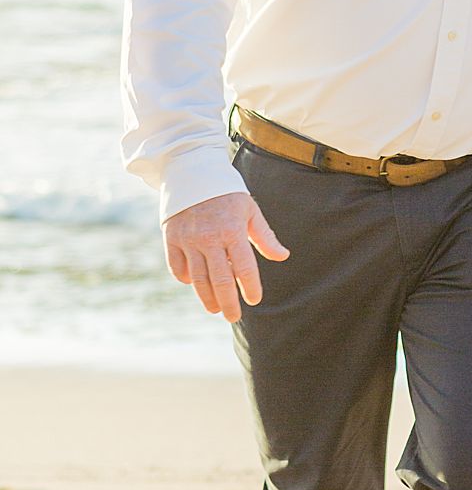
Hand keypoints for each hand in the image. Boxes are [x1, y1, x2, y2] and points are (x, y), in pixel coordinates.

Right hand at [163, 191, 289, 322]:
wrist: (192, 172)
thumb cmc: (227, 192)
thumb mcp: (250, 209)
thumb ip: (265, 236)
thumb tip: (283, 256)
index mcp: (233, 230)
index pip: (244, 267)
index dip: (250, 287)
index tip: (254, 300)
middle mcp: (209, 238)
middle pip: (220, 279)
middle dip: (228, 302)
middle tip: (234, 317)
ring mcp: (188, 239)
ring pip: (198, 278)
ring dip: (207, 297)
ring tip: (215, 309)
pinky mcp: (172, 238)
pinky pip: (177, 267)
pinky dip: (185, 279)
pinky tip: (194, 285)